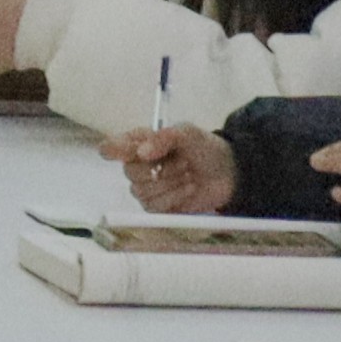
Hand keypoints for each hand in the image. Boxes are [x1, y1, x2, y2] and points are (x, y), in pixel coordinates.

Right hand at [106, 125, 235, 214]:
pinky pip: (155, 206)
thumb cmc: (204, 148)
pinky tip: (189, 188)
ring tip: (189, 174)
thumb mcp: (187, 133)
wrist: (228, 172)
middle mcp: (138, 166)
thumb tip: (141, 152)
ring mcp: (146, 189)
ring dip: (171, 182)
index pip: (112, 147)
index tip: (115, 152)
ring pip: (142, 191)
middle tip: (184, 162)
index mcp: (139, 144)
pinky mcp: (158, 207)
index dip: (111, 150)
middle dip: (160, 168)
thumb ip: (163, 138)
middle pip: (129, 172)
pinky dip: (175, 196)